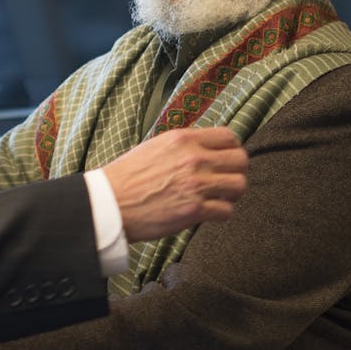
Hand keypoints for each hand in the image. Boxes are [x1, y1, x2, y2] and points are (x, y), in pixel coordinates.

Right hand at [102, 126, 247, 240]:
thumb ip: (183, 146)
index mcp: (184, 139)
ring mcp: (196, 185)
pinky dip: (221, 213)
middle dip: (236, 171)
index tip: (227, 159)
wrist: (109, 203)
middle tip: (226, 180)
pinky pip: (226, 210)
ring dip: (232, 193)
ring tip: (219, 197)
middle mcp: (194, 159)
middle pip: (241, 160)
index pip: (229, 137)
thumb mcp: (156, 146)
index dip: (232, 149)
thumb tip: (204, 149)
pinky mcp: (194, 210)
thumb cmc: (127, 177)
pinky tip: (208, 212)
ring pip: (239, 185)